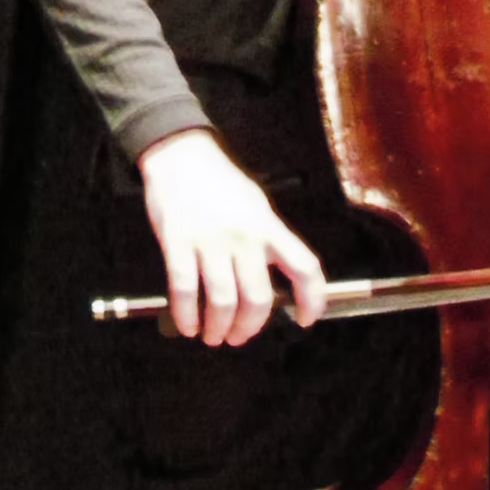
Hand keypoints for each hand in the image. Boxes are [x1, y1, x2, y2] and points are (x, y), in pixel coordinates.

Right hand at [136, 128, 326, 345]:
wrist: (180, 154)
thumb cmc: (219, 182)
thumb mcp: (256, 206)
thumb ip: (269, 241)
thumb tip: (280, 284)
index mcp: (268, 227)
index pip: (305, 268)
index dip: (312, 300)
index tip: (306, 320)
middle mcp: (244, 236)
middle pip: (258, 297)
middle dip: (249, 327)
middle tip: (239, 336)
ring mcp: (210, 239)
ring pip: (222, 300)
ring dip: (218, 327)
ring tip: (213, 335)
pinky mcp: (177, 240)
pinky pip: (184, 288)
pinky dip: (187, 314)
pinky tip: (188, 324)